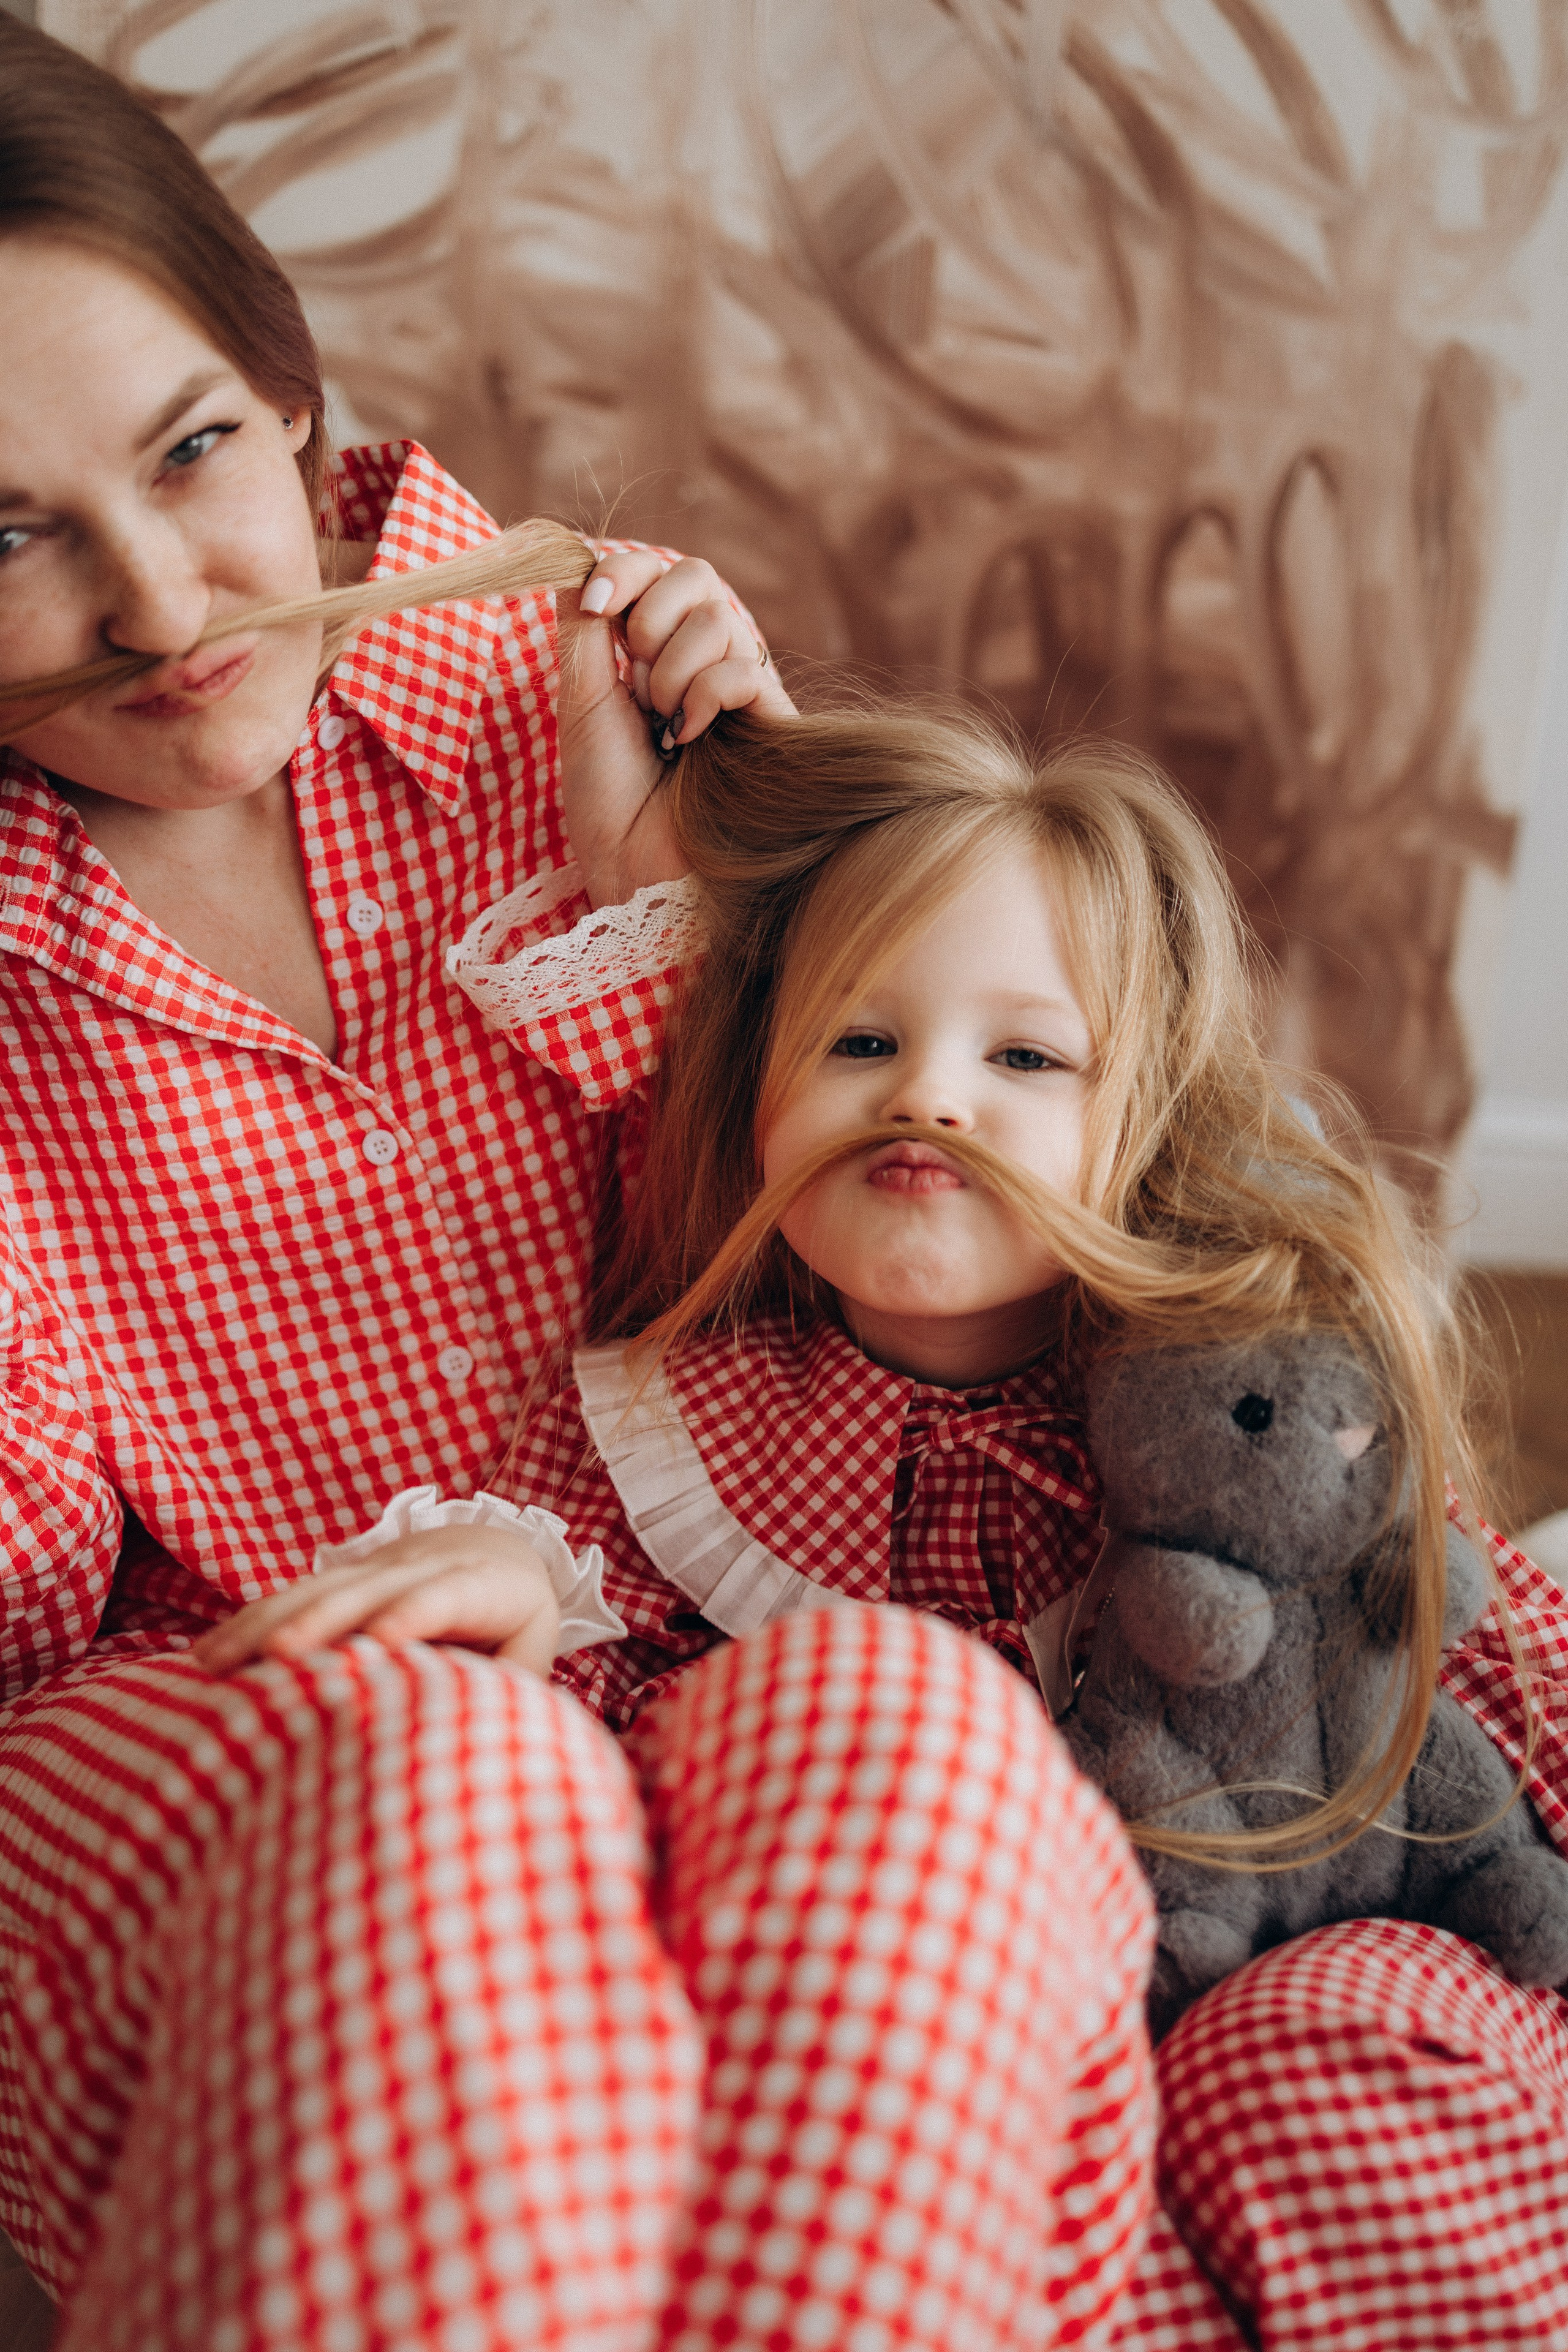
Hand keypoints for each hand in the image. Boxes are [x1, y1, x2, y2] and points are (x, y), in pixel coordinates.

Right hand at [189, 1525, 560, 1678]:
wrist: (492, 1552)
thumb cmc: (515, 1627)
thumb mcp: (528, 1654)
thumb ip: (506, 1692)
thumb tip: (476, 1753)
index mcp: (486, 1585)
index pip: (450, 1595)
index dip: (416, 1612)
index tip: (382, 1639)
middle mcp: (427, 1564)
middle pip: (371, 1588)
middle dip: (322, 1620)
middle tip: (278, 1654)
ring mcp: (379, 1566)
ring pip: (318, 1589)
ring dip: (265, 1623)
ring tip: (215, 1663)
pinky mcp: (343, 1578)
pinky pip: (292, 1597)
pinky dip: (248, 1624)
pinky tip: (205, 1658)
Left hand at [560, 548, 794, 906]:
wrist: (632, 869)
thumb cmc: (606, 799)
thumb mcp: (580, 701)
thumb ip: (585, 630)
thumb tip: (573, 557)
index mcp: (655, 655)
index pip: (657, 573)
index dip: (625, 572)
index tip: (594, 605)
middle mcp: (702, 664)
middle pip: (698, 575)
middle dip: (653, 614)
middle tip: (634, 678)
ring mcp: (740, 694)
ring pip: (720, 618)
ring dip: (672, 669)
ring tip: (662, 725)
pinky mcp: (770, 726)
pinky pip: (744, 669)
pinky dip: (706, 694)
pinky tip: (687, 739)